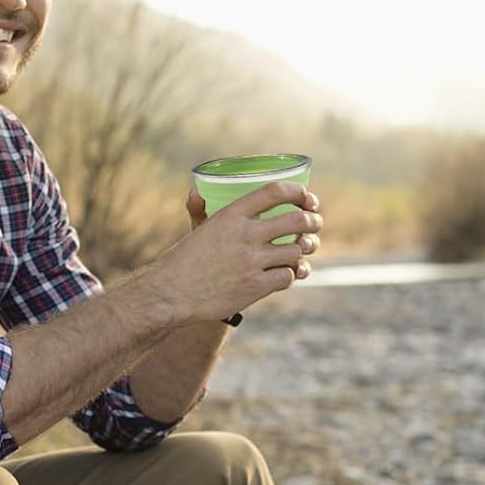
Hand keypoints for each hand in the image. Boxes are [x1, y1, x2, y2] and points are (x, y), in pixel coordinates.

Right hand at [168, 179, 322, 320]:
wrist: (170, 294)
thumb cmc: (182, 262)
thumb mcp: (195, 231)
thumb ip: (201, 210)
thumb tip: (196, 190)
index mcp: (230, 215)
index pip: (275, 192)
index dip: (298, 192)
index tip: (306, 197)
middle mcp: (245, 235)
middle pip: (296, 220)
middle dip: (313, 220)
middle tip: (314, 224)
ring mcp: (252, 262)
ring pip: (296, 250)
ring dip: (304, 250)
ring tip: (303, 250)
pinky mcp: (255, 287)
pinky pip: (287, 276)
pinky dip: (291, 274)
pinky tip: (288, 273)